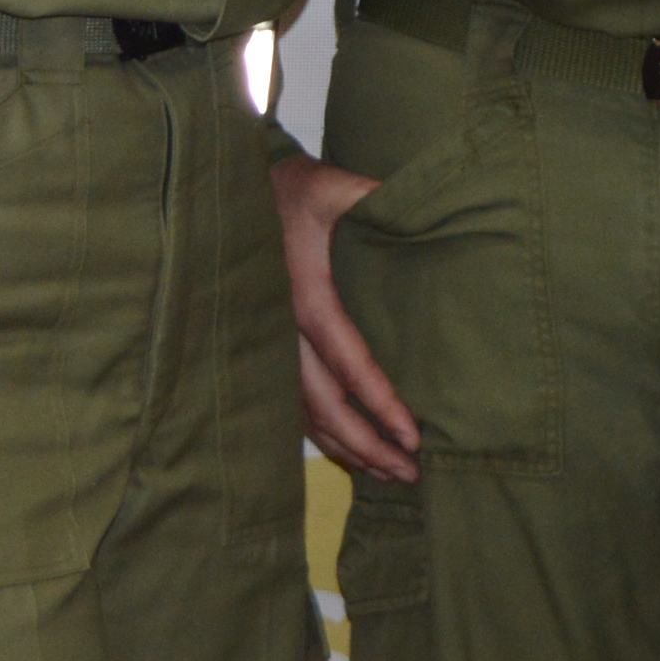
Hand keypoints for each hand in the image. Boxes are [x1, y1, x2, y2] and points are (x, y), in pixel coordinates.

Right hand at [276, 154, 419, 483]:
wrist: (232, 196)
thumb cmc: (288, 190)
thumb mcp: (331, 185)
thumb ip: (373, 194)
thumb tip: (427, 201)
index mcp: (306, 298)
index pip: (349, 364)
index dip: (380, 404)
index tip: (412, 436)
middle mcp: (283, 333)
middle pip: (324, 406)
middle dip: (367, 445)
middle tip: (410, 474)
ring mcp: (270, 345)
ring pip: (305, 413)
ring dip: (346, 447)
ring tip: (388, 475)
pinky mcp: (266, 348)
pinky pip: (292, 402)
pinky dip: (321, 431)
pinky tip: (348, 449)